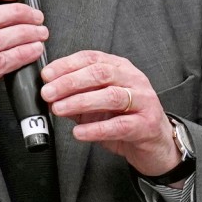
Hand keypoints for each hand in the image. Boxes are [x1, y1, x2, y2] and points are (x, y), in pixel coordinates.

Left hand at [40, 51, 176, 175]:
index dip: (67, 65)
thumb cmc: (126, 120)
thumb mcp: (99, 104)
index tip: (46, 76)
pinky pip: (119, 125)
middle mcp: (134, 80)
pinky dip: (96, 129)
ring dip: (80, 101)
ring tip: (59, 109)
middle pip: (101, 73)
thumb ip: (77, 97)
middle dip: (70, 82)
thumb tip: (50, 96)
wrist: (155, 143)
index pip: (92, 58)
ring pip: (111, 96)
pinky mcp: (146, 125)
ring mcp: (143, 101)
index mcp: (121, 69)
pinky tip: (79, 132)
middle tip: (48, 93)